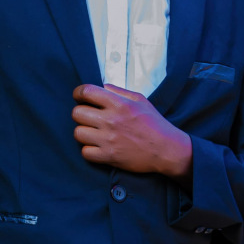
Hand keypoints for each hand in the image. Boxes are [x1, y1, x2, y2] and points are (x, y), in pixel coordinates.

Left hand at [72, 83, 192, 186]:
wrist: (166, 149)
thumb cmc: (154, 123)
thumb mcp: (140, 100)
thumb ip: (119, 91)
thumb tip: (102, 86)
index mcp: (119, 104)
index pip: (87, 91)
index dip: (78, 93)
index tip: (79, 96)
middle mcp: (111, 120)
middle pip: (77, 113)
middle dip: (80, 113)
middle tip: (88, 117)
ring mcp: (108, 140)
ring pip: (78, 133)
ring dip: (84, 132)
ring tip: (92, 132)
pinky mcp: (109, 156)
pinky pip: (85, 152)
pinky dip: (89, 150)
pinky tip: (97, 146)